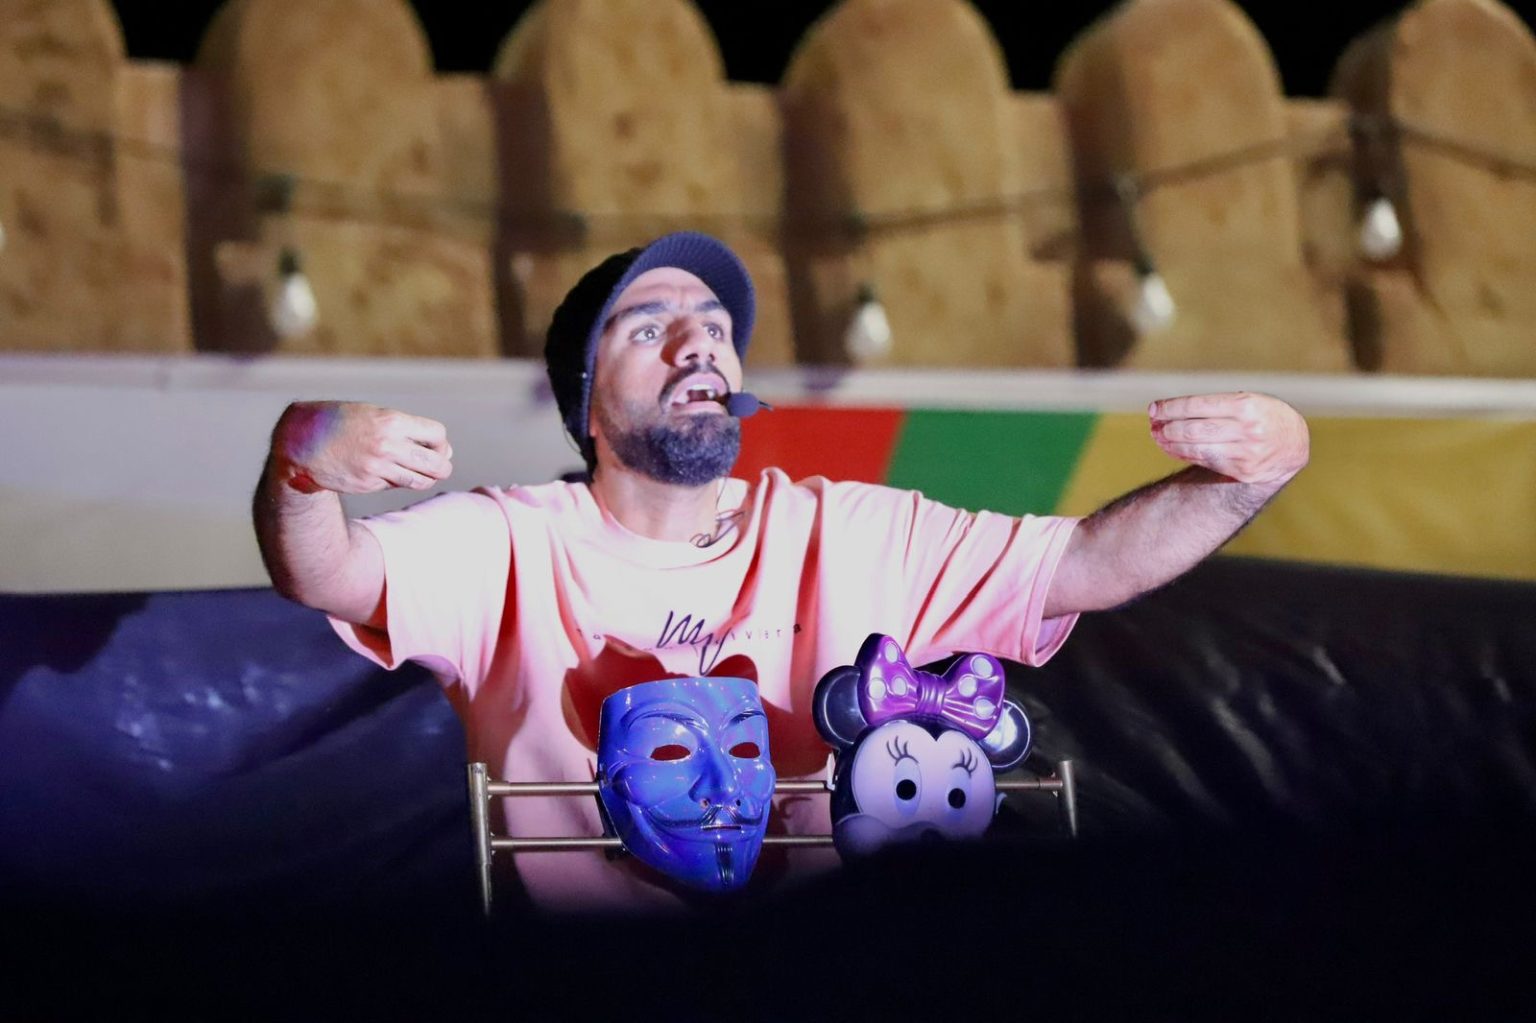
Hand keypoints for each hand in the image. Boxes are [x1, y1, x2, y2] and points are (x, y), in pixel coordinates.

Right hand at [270, 401, 452, 494]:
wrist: (301, 441)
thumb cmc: (341, 423)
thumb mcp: (372, 414)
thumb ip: (404, 428)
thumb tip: (444, 450)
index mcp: (391, 421)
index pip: (437, 435)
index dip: (440, 443)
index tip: (435, 446)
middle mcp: (387, 445)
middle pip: (436, 463)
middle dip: (442, 467)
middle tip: (439, 466)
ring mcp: (378, 467)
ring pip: (420, 480)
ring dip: (425, 478)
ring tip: (419, 472)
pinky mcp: (368, 483)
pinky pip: (396, 485)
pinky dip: (398, 481)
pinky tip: (387, 472)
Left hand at [1148, 392, 1308, 486]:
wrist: (1292, 445)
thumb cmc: (1263, 416)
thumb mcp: (1249, 401)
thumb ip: (1216, 406)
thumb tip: (1171, 412)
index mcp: (1247, 406)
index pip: (1199, 406)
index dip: (1172, 408)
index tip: (1154, 409)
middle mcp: (1247, 430)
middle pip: (1194, 430)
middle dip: (1168, 428)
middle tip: (1153, 426)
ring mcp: (1245, 453)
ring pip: (1197, 448)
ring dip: (1171, 444)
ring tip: (1158, 438)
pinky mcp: (1243, 471)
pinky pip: (1206, 462)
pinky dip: (1186, 455)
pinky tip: (1173, 449)